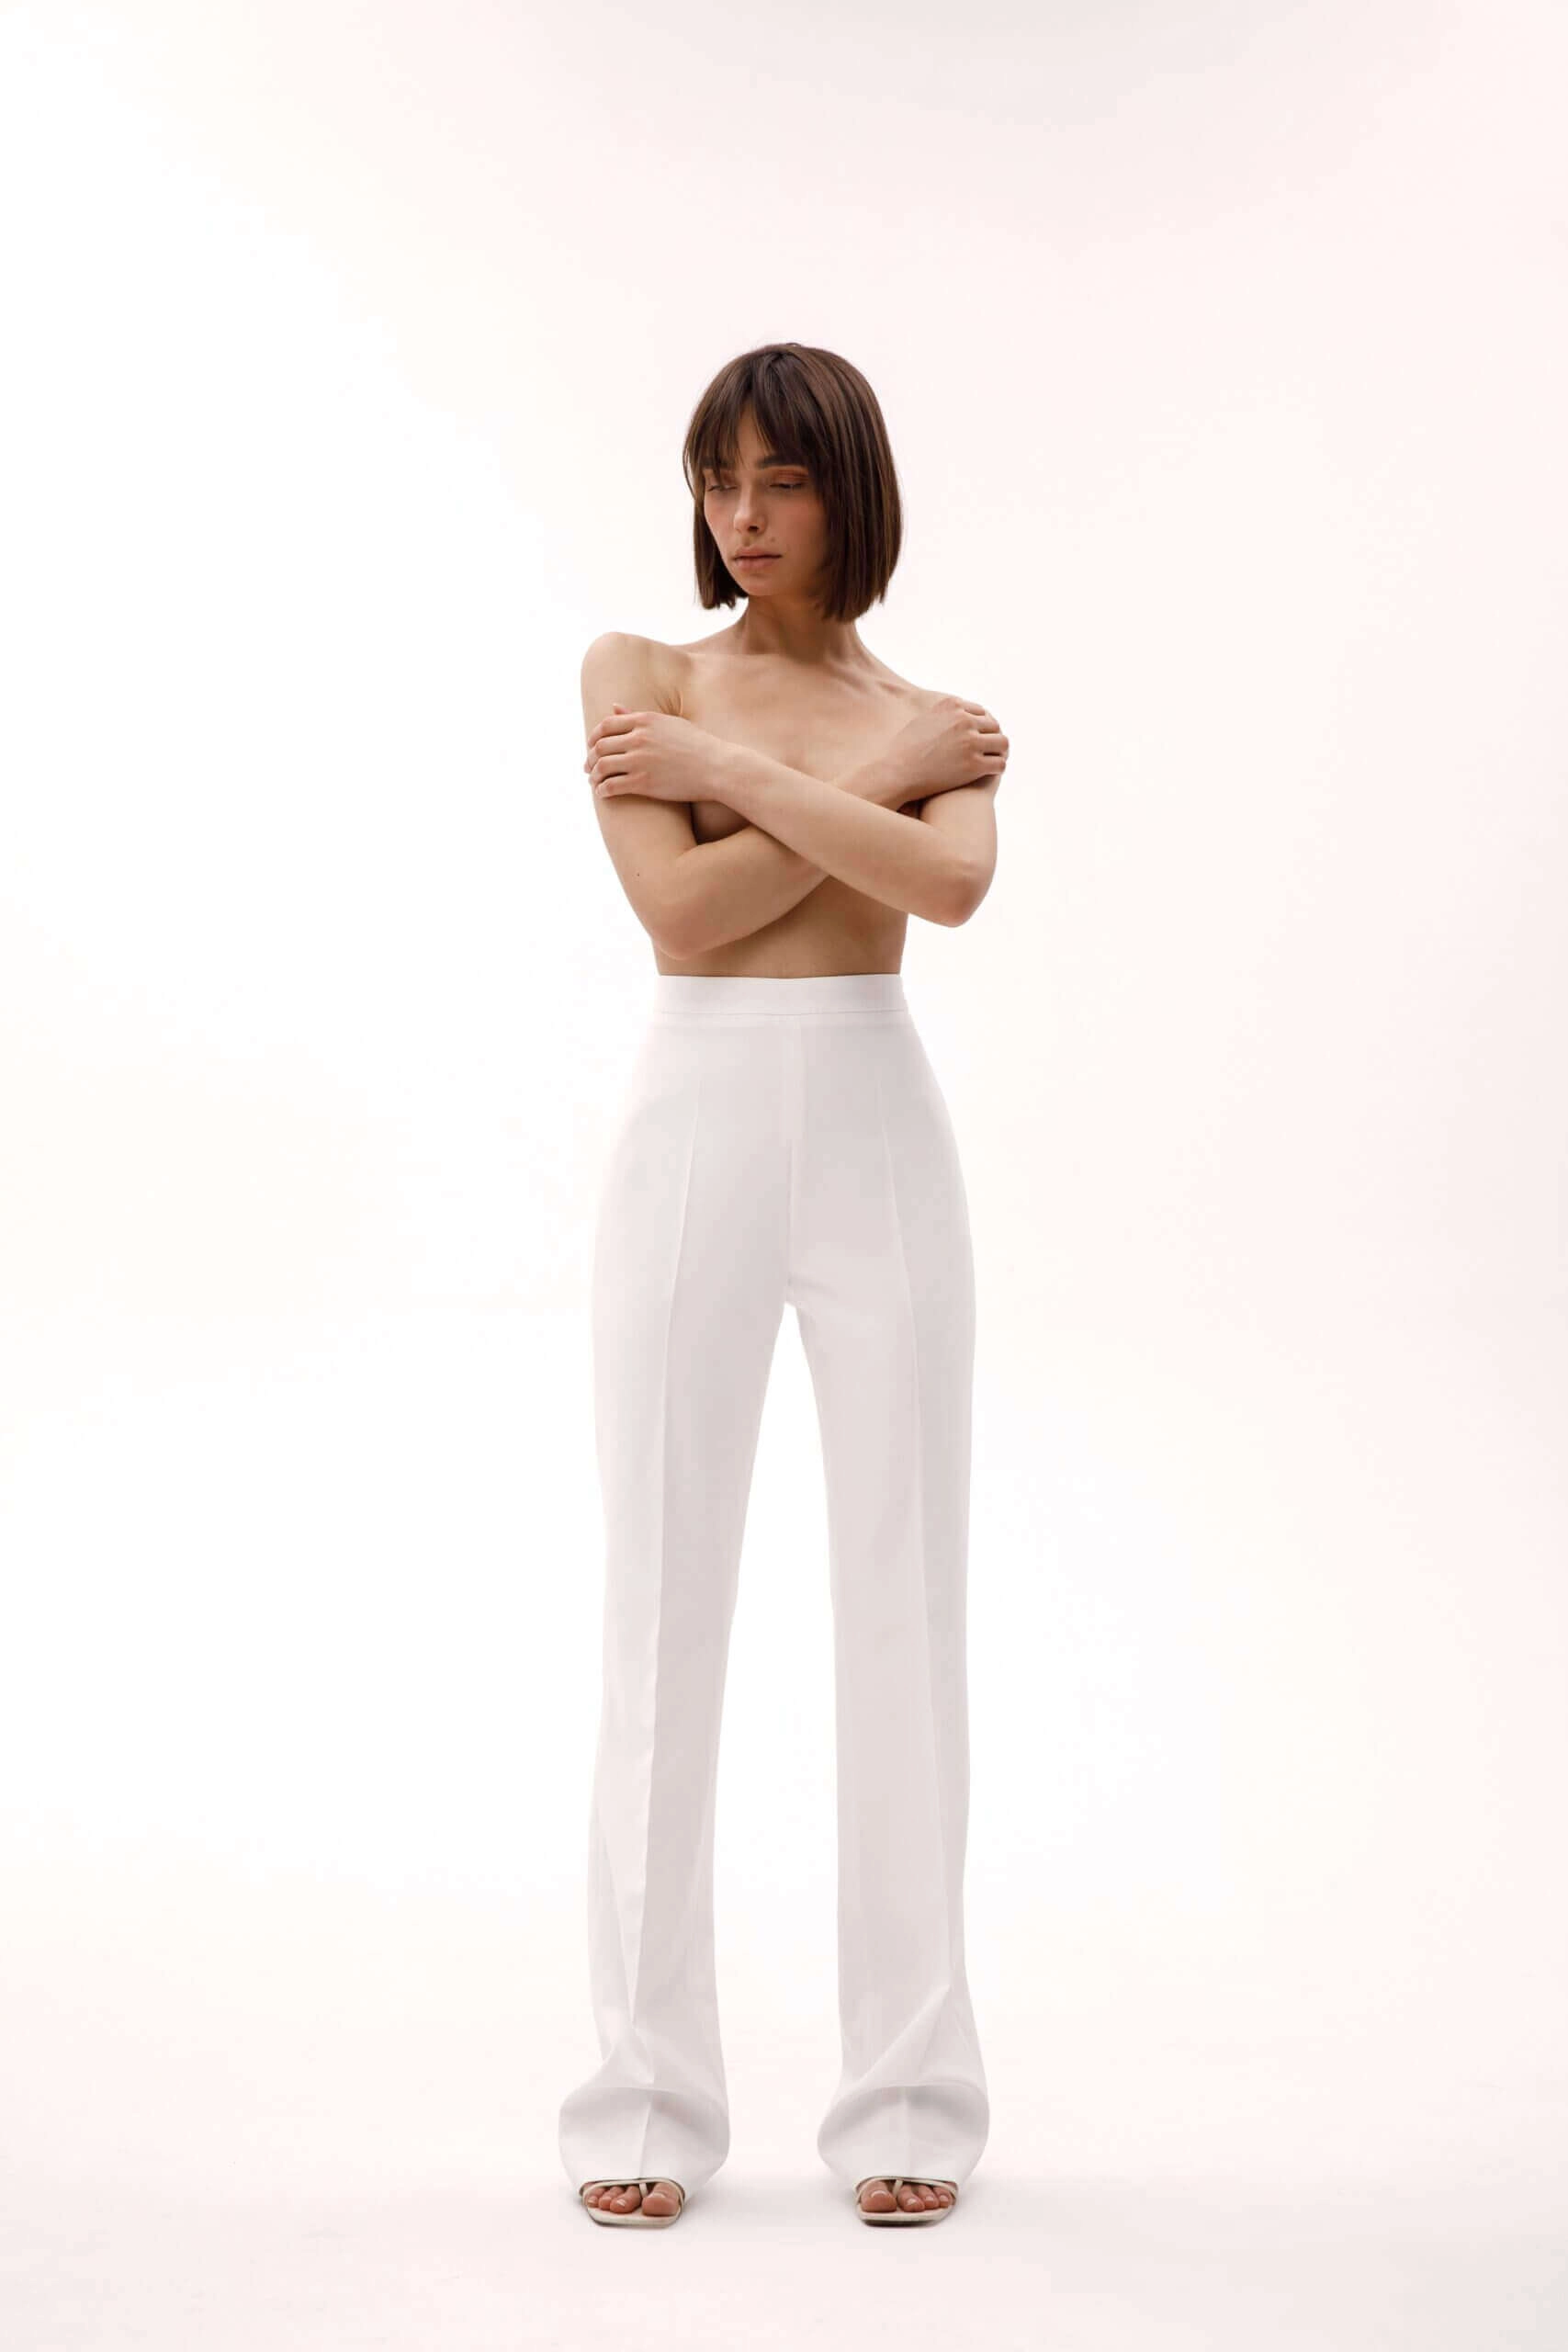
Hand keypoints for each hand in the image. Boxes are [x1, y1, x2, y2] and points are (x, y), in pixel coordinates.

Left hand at [584, 705, 731, 802]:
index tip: (591, 747)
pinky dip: (602, 790)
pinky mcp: (643, 783)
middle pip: (600, 746)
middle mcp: (638, 738)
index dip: (593, 737)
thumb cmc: (697, 745)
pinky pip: (611, 785)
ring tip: (594, 782)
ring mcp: (639, 761)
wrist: (716, 768)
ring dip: (593, 775)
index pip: (605, 726)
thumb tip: (614, 706)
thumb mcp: (668, 723)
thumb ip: (638, 715)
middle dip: (590, 758)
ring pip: (602, 766)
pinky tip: (602, 794)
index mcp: (644, 721)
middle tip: (588, 767)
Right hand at [884, 696, 1008, 799]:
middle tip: (989, 751)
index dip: (982, 726)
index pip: (981, 712)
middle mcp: (964, 720)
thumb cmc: (904, 751)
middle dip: (992, 738)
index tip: (979, 737)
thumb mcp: (922, 720)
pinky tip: (991, 773)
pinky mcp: (974, 765)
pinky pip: (999, 764)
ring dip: (999, 752)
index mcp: (952, 706)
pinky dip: (998, 768)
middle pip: (993, 726)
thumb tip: (952, 712)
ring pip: (1002, 743)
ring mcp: (971, 742)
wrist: (897, 773)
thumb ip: (941, 714)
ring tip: (993, 761)